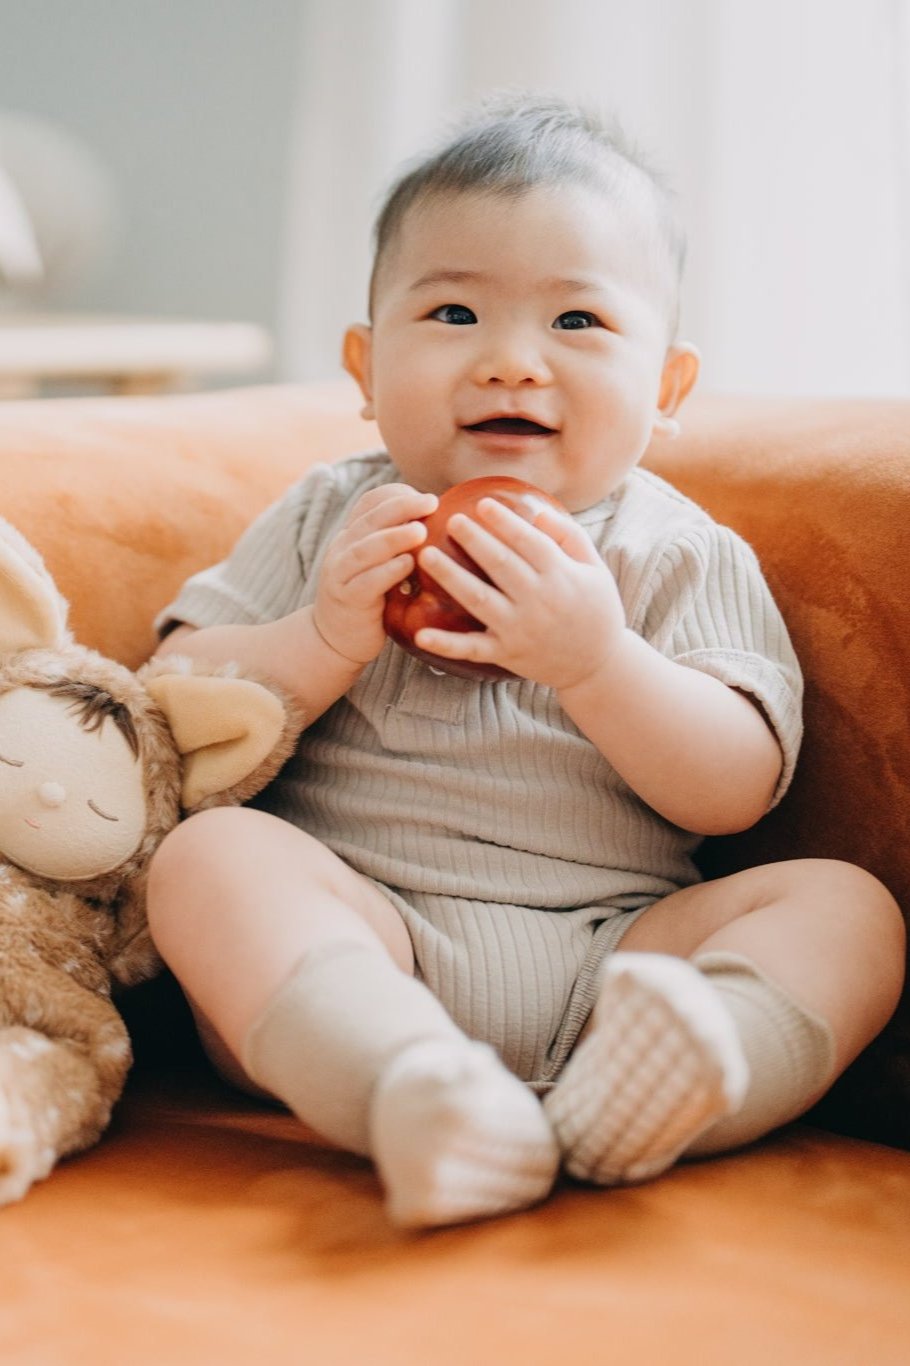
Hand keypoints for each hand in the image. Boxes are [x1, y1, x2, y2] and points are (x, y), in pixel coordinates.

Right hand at [313, 484, 437, 665]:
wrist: (335, 639)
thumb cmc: (372, 598)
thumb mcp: (382, 564)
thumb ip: (401, 544)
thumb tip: (444, 522)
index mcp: (353, 535)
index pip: (370, 503)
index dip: (397, 495)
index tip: (427, 498)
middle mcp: (342, 549)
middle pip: (370, 519)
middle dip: (401, 507)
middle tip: (432, 503)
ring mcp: (341, 574)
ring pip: (364, 549)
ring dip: (394, 537)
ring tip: (421, 531)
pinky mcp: (348, 600)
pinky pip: (366, 583)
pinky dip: (387, 571)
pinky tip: (408, 565)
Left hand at [412, 497, 625, 690]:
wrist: (598, 665)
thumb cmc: (597, 609)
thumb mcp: (595, 569)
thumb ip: (570, 537)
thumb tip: (539, 512)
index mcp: (560, 576)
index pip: (528, 541)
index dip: (504, 521)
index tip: (483, 504)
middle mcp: (538, 601)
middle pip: (499, 564)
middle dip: (474, 540)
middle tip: (451, 520)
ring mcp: (519, 629)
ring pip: (479, 599)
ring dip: (450, 576)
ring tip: (427, 555)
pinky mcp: (506, 653)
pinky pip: (471, 648)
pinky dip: (446, 644)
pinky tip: (421, 635)